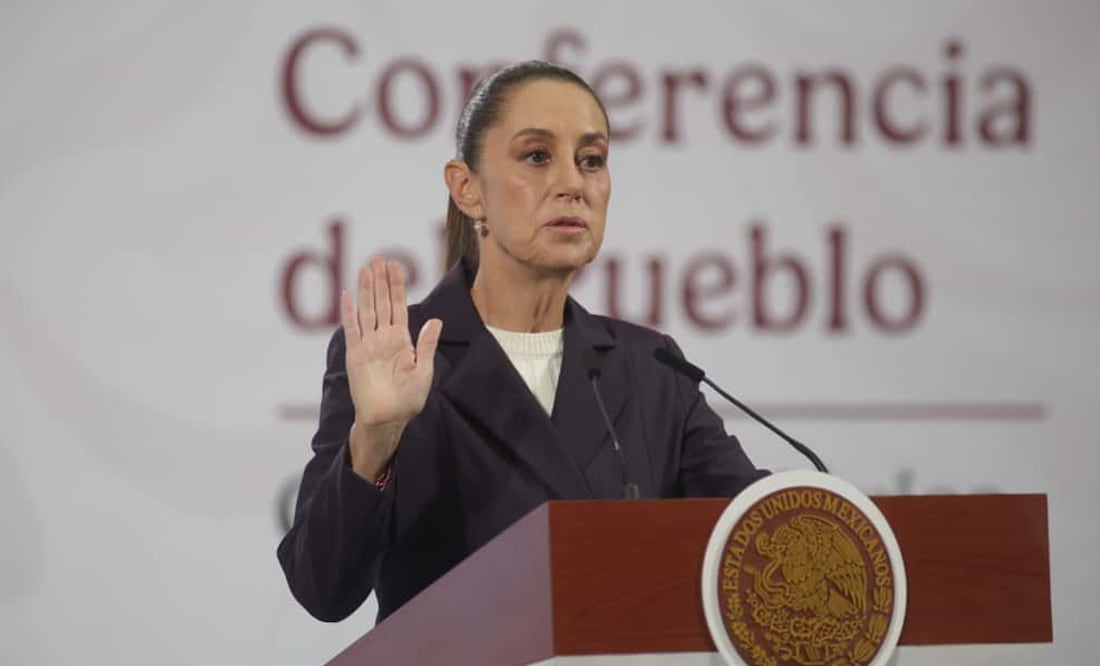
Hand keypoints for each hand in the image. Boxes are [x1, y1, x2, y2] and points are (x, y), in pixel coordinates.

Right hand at [341, 256, 442, 479]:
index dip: (398, 286)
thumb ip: (426, 344)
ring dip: (366, 290)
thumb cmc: (408, 399)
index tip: (396, 265)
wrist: (388, 419)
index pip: (399, 306)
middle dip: (382, 280)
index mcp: (401, 340)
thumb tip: (435, 320)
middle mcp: (383, 338)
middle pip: (382, 303)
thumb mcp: (424, 371)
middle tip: (380, 258)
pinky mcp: (355, 355)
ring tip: (366, 269)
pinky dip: (349, 313)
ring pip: (367, 311)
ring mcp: (368, 344)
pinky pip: (352, 330)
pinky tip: (348, 296)